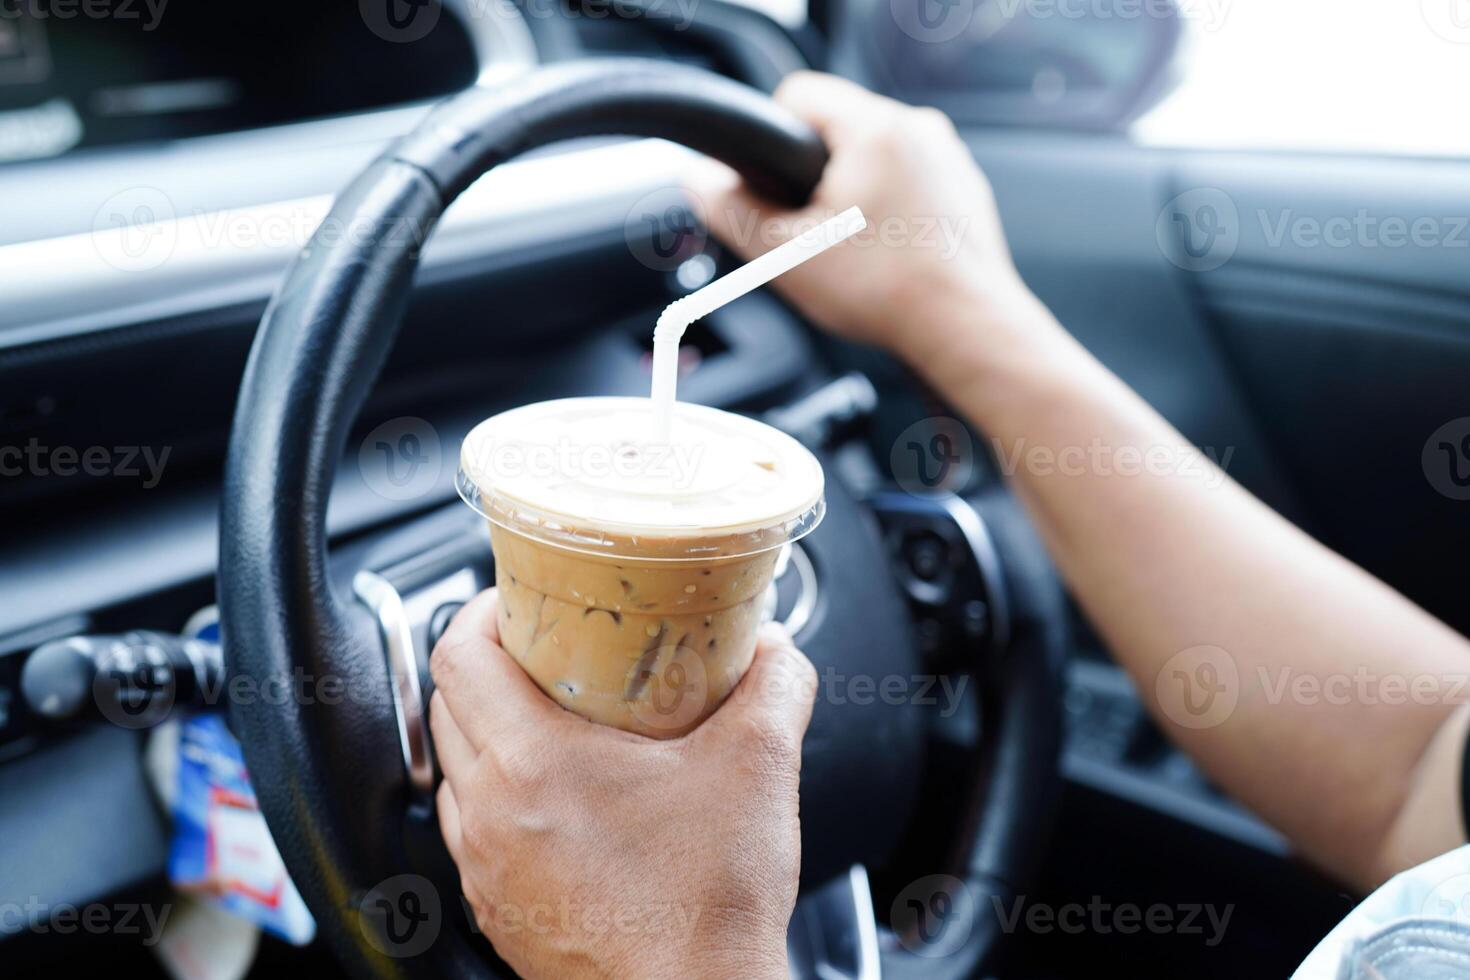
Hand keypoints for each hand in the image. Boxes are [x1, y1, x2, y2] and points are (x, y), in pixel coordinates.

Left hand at [429, 589, 817, 979]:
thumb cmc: (708, 906)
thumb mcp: (759, 766)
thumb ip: (776, 686)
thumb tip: (777, 648)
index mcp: (531, 764)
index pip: (458, 653)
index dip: (483, 609)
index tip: (520, 600)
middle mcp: (489, 815)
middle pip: (448, 704)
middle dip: (490, 663)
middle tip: (548, 649)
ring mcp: (485, 868)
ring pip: (456, 769)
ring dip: (489, 730)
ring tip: (553, 719)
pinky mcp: (498, 909)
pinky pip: (473, 829)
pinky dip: (500, 795)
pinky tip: (562, 799)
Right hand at [686, 71, 1042, 368]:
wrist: (966, 329)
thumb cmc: (888, 292)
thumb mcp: (784, 255)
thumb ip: (730, 210)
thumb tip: (699, 182)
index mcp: (875, 127)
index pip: (797, 94)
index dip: (771, 143)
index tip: (777, 191)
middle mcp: (918, 129)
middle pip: (835, 129)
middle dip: (814, 177)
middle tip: (813, 234)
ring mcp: (947, 158)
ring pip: (871, 158)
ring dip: (851, 195)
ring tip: (854, 250)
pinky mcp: (962, 190)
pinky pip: (906, 183)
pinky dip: (889, 211)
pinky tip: (887, 255)